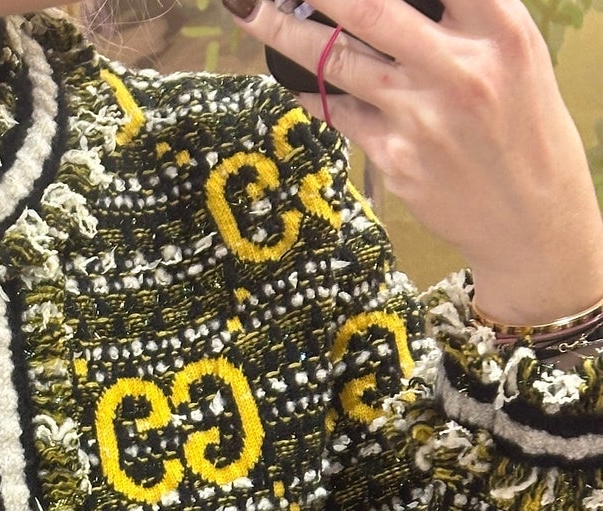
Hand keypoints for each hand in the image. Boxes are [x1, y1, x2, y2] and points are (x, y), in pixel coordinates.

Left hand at [225, 0, 602, 323]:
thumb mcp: (513, 52)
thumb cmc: (521, 123)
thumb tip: (395, 2)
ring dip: (287, 35)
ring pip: (338, 62)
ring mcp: (422, 116)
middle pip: (369, 9)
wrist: (530, 217)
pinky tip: (296, 79)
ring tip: (253, 15)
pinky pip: (340, 115)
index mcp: (499, 29)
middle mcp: (459, 68)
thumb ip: (464, 16)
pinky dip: (313, 93)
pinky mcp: (396, 158)